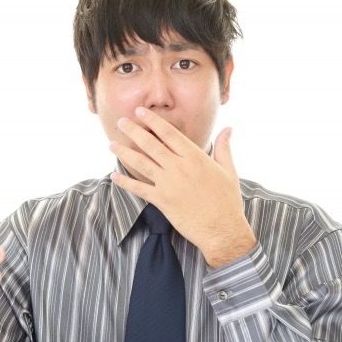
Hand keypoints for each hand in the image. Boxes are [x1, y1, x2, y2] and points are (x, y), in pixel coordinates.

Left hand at [109, 107, 255, 267]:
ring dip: (124, 153)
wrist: (223, 230)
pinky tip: (114, 175)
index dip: (152, 121)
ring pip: (141, 163)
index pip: (169, 133)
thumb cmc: (227, 201)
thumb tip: (228, 128)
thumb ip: (224, 147)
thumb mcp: (229, 170)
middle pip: (151, 144)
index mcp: (195, 157)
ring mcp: (169, 184)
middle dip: (133, 131)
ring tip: (112, 144)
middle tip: (120, 122)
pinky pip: (139, 189)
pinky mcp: (162, 201)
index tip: (140, 112)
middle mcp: (179, 167)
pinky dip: (125, 182)